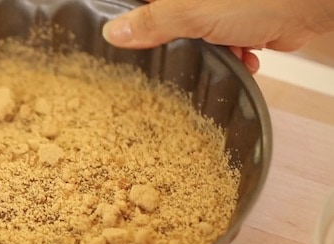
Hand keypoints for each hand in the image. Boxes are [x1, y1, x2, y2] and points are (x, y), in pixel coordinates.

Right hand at [102, 0, 333, 72]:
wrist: (311, 7)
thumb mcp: (193, 12)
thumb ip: (153, 22)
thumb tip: (114, 32)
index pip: (142, 7)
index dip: (136, 24)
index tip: (130, 43)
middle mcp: (193, 0)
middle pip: (167, 23)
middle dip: (178, 43)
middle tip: (182, 54)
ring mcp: (216, 9)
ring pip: (195, 38)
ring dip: (209, 53)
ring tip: (225, 53)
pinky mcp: (237, 23)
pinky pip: (221, 44)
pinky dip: (232, 55)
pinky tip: (244, 56)